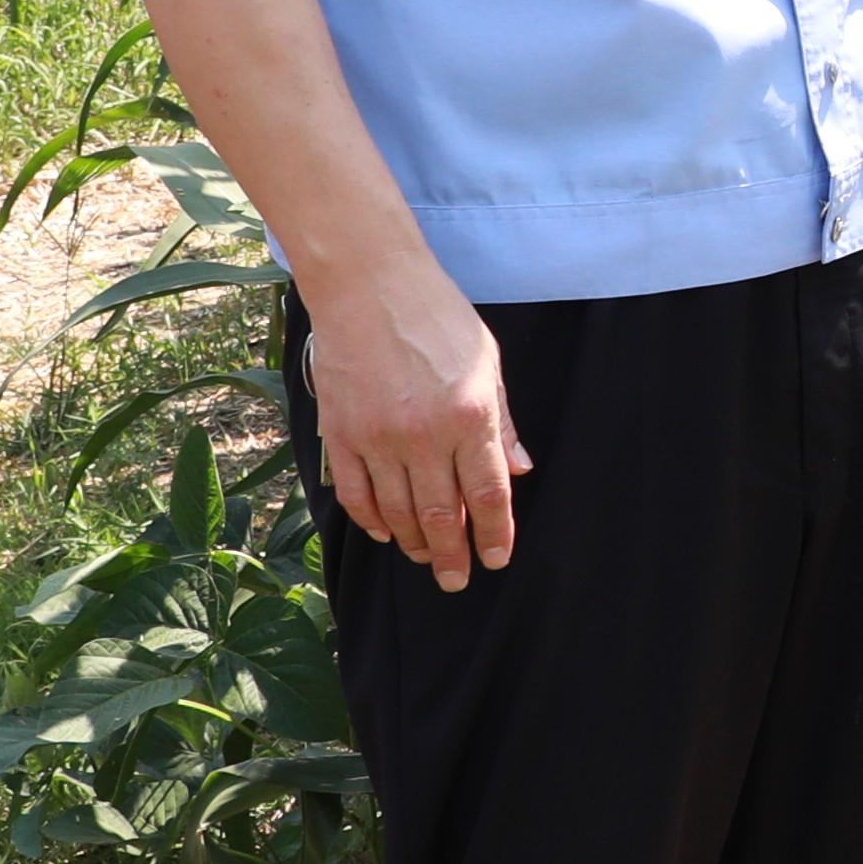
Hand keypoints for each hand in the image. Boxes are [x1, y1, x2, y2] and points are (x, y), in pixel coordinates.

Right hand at [310, 267, 527, 587]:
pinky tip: (385, 531)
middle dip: (452, 556)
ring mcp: (380, 437)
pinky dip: (371, 520)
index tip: (496, 559)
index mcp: (471, 416)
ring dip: (414, 542)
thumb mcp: (487, 362)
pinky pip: (357, 494)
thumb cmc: (435, 316)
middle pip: (442, 516)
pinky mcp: (343, 433)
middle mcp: (426, 435)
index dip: (494, 535)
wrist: (368, 284)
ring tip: (424, 557)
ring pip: (399, 512)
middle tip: (456, 579)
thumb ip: (502, 420)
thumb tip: (520, 469)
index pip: (488, 495)